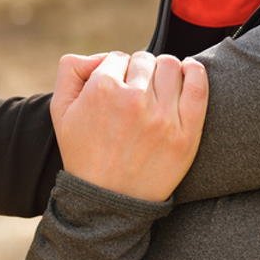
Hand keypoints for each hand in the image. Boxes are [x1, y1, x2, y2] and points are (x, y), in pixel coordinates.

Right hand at [49, 50, 207, 201]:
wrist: (107, 202)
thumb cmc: (83, 153)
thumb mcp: (60, 109)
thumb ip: (71, 69)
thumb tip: (102, 56)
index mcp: (102, 90)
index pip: (118, 58)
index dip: (116, 72)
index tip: (116, 91)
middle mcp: (134, 100)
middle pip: (145, 59)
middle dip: (138, 72)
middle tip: (134, 95)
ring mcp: (162, 117)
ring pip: (170, 66)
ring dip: (163, 73)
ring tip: (156, 91)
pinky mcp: (186, 134)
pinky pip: (198, 86)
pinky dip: (195, 72)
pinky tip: (188, 73)